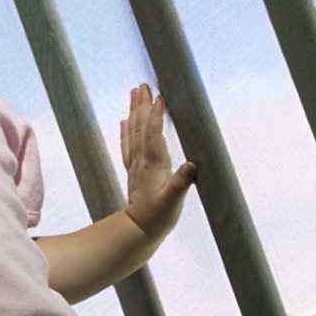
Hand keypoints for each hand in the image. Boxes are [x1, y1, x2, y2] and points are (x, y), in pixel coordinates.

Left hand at [120, 83, 196, 239]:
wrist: (139, 230)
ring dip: (133, 111)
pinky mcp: (134, 170)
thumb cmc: (158, 217)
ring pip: (133, 132)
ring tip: (134, 93)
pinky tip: (124, 121)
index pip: (153, 134)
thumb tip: (191, 165)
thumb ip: (181, 183)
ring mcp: (136, 164)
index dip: (156, 115)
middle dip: (141, 105)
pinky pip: (128, 145)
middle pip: (140, 127)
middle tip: (142, 85)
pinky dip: (126, 131)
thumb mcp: (173, 202)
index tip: (159, 97)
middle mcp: (142, 160)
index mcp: (153, 164)